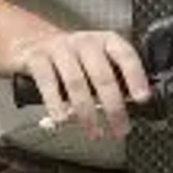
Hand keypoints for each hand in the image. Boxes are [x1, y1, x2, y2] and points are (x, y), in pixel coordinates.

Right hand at [11, 29, 151, 139]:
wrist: (30, 40)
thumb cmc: (71, 57)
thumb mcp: (96, 60)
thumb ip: (112, 78)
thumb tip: (130, 106)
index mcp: (105, 41)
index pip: (126, 56)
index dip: (136, 77)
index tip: (142, 98)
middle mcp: (85, 42)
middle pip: (102, 76)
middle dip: (114, 107)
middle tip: (120, 129)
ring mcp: (60, 49)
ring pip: (77, 83)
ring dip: (87, 113)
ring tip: (95, 132)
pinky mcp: (37, 58)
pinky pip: (48, 84)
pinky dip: (56, 105)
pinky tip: (63, 120)